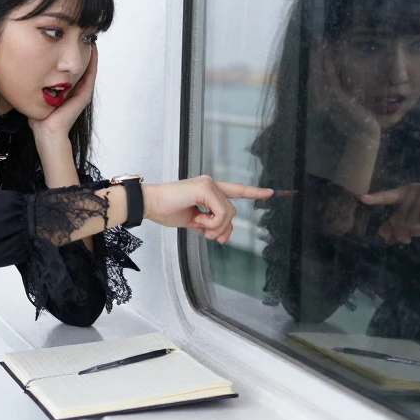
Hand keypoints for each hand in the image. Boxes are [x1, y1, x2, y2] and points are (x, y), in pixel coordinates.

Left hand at [27, 43, 97, 138]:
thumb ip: (33, 86)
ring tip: (89, 36)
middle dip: (81, 50)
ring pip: (88, 67)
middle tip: (83, 33)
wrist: (46, 133)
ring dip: (89, 52)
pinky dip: (93, 61)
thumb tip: (20, 72)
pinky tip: (92, 48)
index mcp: (67, 90)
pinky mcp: (84, 95)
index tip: (68, 39)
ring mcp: (82, 93)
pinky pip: (90, 74)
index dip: (70, 54)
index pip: (71, 68)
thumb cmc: (39, 120)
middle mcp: (76, 90)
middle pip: (81, 66)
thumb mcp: (35, 96)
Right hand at [143, 176, 273, 243]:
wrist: (150, 205)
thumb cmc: (165, 210)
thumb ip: (211, 225)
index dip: (253, 192)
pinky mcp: (205, 188)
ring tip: (199, 226)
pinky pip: (221, 213)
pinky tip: (197, 220)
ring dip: (215, 226)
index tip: (270, 193)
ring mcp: (208, 184)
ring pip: (229, 213)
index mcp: (207, 190)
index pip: (235, 190)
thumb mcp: (194, 221)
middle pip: (232, 211)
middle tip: (206, 233)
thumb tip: (224, 235)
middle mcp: (210, 184)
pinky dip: (212, 222)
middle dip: (222, 228)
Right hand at [308, 43, 379, 142]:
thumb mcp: (348, 106)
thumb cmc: (358, 123)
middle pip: (314, 73)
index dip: (314, 62)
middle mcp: (321, 100)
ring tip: (319, 43)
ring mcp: (328, 100)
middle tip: (315, 39)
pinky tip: (328, 55)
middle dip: (314, 56)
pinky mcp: (337, 100)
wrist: (364, 136)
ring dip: (319, 57)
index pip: (314, 77)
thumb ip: (342, 95)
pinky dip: (327, 67)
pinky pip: (330, 80)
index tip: (316, 48)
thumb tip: (342, 84)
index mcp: (322, 101)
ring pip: (319, 74)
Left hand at [360, 183, 419, 243]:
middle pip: (398, 218)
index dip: (376, 198)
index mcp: (405, 194)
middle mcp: (413, 189)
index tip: (362, 198)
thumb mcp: (418, 225)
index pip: (388, 196)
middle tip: (407, 240)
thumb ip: (400, 228)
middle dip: (402, 233)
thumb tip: (383, 234)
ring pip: (410, 220)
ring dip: (417, 230)